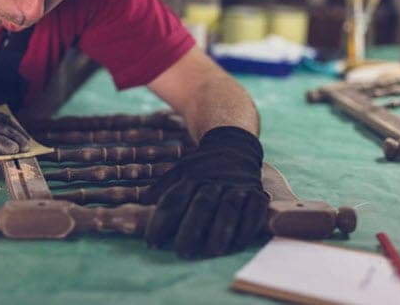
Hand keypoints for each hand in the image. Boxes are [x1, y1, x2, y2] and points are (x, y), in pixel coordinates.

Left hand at [141, 126, 268, 257]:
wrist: (235, 147)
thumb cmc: (203, 166)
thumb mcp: (180, 170)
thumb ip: (162, 187)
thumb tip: (142, 201)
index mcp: (192, 176)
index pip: (174, 199)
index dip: (161, 221)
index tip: (151, 242)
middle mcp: (215, 181)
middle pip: (202, 205)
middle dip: (191, 228)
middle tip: (181, 251)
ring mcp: (237, 187)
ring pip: (229, 210)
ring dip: (220, 232)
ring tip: (210, 252)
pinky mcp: (257, 194)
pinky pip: (253, 212)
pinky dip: (246, 229)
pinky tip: (236, 245)